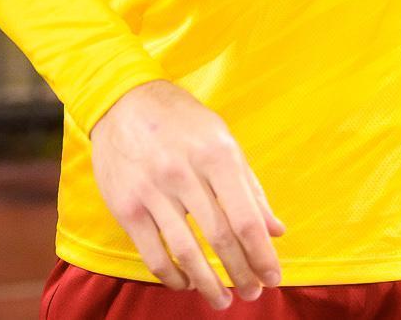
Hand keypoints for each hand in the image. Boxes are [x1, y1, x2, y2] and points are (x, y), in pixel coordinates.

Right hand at [92, 80, 284, 307]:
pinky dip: (172, 276)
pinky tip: (186, 283)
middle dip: (241, 272)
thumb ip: (250, 189)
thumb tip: (276, 231)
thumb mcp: (224, 142)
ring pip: (186, 253)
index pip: (245, 218)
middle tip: (253, 293)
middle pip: (220, 238)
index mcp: (217, 156)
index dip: (262, 254)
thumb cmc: (183, 123)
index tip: (273, 277)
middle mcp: (185, 174)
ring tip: (223, 300)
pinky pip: (152, 254)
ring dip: (208, 284)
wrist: (123, 102)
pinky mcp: (126, 207)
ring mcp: (153, 192)